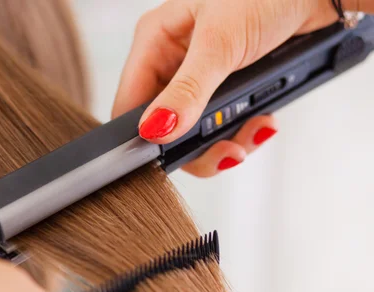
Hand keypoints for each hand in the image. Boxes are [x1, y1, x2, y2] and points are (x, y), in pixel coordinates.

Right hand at [113, 0, 355, 176]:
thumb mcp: (221, 43)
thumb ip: (187, 90)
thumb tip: (156, 128)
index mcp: (155, 39)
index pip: (129, 102)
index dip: (144, 135)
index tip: (170, 154)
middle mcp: (172, 61)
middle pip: (162, 126)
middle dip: (196, 146)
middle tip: (227, 152)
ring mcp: (198, 78)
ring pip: (192, 133)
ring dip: (224, 142)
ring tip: (254, 133)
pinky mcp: (223, 89)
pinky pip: (220, 126)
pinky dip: (241, 133)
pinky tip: (261, 122)